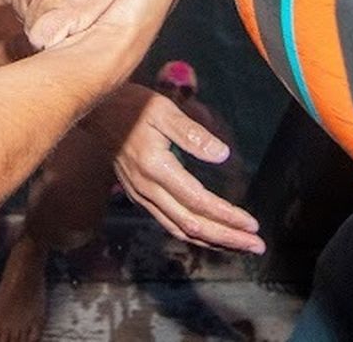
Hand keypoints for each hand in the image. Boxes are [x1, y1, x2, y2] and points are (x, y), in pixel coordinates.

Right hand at [85, 85, 262, 253]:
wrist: (95, 112)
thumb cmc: (131, 106)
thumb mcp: (163, 110)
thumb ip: (192, 134)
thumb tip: (222, 155)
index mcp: (155, 168)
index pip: (197, 201)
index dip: (226, 215)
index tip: (251, 224)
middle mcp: (147, 189)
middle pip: (191, 224)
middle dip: (226, 238)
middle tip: (256, 246)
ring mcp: (141, 196)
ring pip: (179, 229)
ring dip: (212, 241)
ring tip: (238, 245)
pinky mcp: (139, 196)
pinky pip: (169, 223)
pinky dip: (193, 233)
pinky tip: (209, 234)